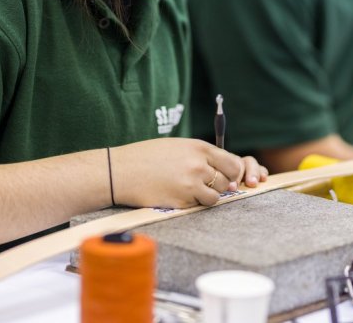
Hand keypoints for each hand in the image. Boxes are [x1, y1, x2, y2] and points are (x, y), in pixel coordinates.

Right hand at [109, 138, 263, 208]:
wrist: (121, 171)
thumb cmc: (147, 156)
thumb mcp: (177, 146)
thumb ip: (200, 155)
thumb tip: (221, 169)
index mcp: (199, 148)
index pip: (231, 163)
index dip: (232, 172)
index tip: (226, 176)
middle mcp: (198, 165)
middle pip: (226, 180)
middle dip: (220, 184)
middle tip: (207, 185)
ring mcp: (191, 184)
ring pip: (215, 196)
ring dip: (207, 195)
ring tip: (190, 190)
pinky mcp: (182, 201)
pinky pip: (199, 205)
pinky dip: (193, 203)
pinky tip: (179, 195)